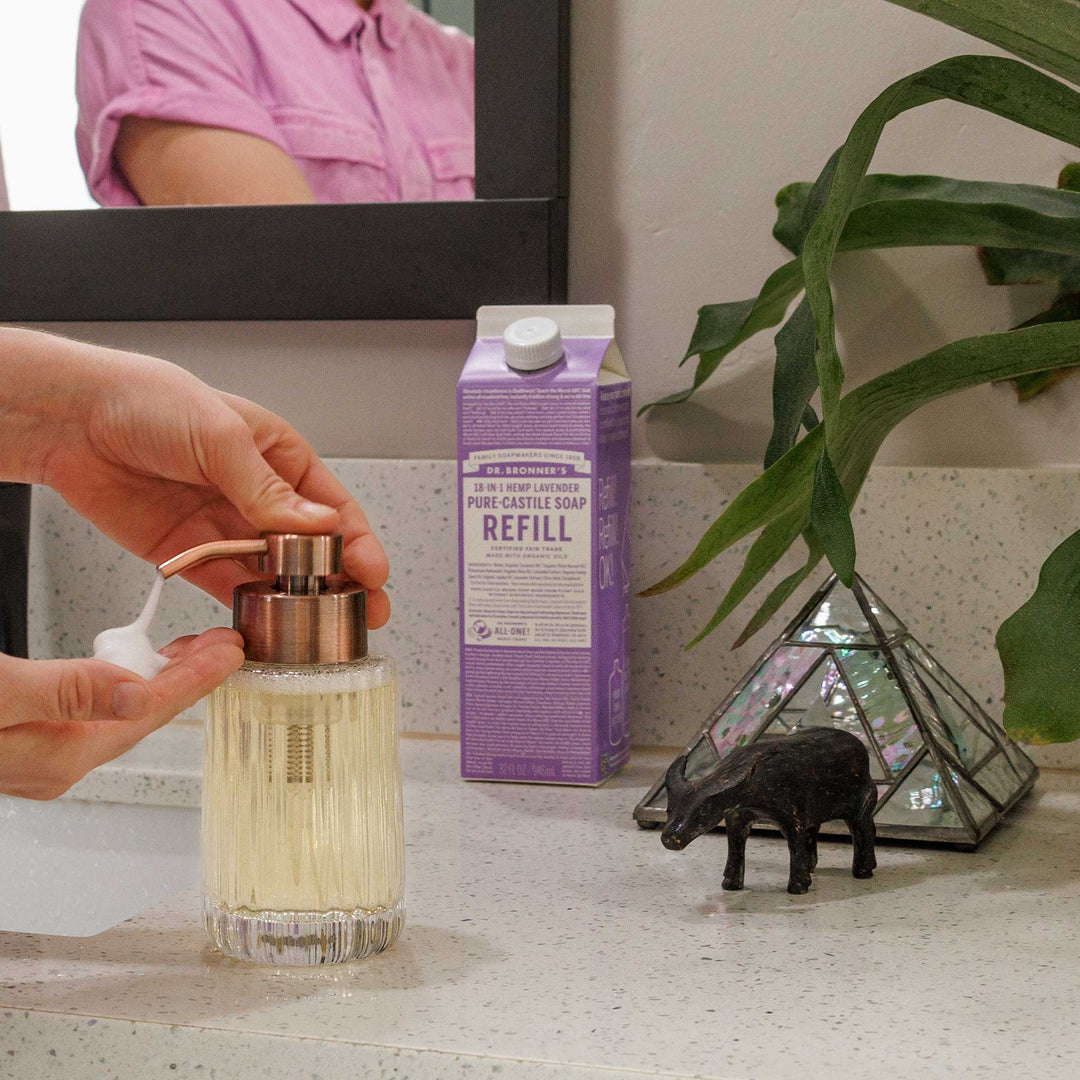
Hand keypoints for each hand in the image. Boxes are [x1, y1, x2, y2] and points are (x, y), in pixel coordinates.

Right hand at [0, 629, 242, 798]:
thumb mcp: (2, 695)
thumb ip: (66, 693)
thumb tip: (134, 695)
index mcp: (58, 756)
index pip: (147, 712)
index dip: (193, 678)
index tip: (229, 654)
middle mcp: (55, 764)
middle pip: (142, 714)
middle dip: (187, 675)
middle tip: (222, 645)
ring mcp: (41, 755)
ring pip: (118, 713)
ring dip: (157, 679)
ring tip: (190, 650)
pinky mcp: (27, 739)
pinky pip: (94, 712)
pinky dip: (121, 684)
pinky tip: (130, 671)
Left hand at [3, 329, 388, 623]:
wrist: (72, 420)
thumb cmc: (147, 400)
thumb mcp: (219, 436)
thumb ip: (268, 489)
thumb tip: (319, 524)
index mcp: (279, 456)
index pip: (332, 505)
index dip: (357, 541)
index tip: (372, 573)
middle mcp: (259, 494)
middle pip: (311, 547)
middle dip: (340, 581)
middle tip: (363, 614)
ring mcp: (226, 526)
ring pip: (274, 573)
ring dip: (299, 600)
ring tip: (321, 630)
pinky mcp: (191, 553)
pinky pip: (228, 586)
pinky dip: (249, 608)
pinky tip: (268, 625)